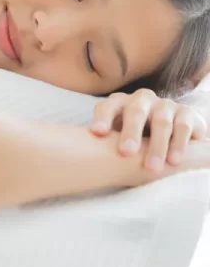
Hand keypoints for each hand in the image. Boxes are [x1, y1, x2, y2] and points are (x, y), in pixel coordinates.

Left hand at [89, 89, 206, 171]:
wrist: (174, 126)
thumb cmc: (136, 133)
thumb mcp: (119, 134)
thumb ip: (104, 139)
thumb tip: (79, 154)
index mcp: (119, 102)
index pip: (107, 107)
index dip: (102, 118)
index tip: (97, 133)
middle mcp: (141, 99)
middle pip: (135, 112)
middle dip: (130, 132)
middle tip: (125, 152)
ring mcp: (164, 104)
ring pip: (161, 121)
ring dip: (157, 145)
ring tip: (152, 167)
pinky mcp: (186, 113)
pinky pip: (182, 126)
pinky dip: (178, 144)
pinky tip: (174, 161)